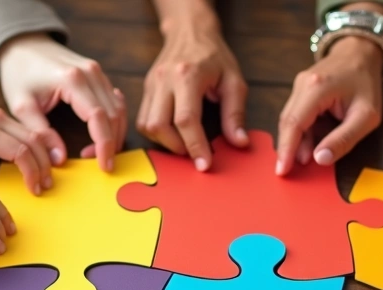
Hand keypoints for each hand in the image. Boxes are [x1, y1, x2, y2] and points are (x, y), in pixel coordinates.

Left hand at [0, 34, 126, 172]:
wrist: (22, 44)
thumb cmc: (19, 73)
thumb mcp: (21, 105)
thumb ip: (40, 133)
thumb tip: (59, 159)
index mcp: (72, 80)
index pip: (99, 118)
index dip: (104, 145)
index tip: (104, 166)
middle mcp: (90, 73)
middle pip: (114, 115)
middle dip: (110, 143)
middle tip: (99, 162)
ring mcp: (97, 72)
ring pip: (119, 109)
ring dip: (115, 133)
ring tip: (100, 151)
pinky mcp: (98, 74)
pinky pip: (115, 100)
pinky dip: (114, 120)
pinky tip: (107, 132)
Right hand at [138, 13, 247, 170]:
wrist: (190, 31)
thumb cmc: (214, 55)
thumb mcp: (233, 80)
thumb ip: (235, 113)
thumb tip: (239, 142)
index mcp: (188, 76)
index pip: (186, 120)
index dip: (195, 146)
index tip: (204, 165)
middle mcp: (165, 80)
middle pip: (159, 125)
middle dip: (176, 147)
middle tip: (194, 152)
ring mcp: (151, 84)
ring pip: (146, 125)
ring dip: (164, 141)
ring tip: (183, 142)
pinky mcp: (146, 89)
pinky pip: (143, 118)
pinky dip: (156, 132)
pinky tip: (172, 133)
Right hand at [275, 37, 382, 175]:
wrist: (361, 52)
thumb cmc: (366, 83)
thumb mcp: (366, 116)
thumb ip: (344, 139)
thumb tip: (320, 159)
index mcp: (317, 88)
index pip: (294, 124)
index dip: (287, 150)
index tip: (282, 171)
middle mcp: (302, 84)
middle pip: (288, 122)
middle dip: (288, 149)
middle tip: (289, 172)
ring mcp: (299, 85)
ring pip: (290, 119)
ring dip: (295, 142)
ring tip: (305, 160)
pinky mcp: (301, 89)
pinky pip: (296, 114)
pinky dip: (300, 132)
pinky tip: (309, 146)